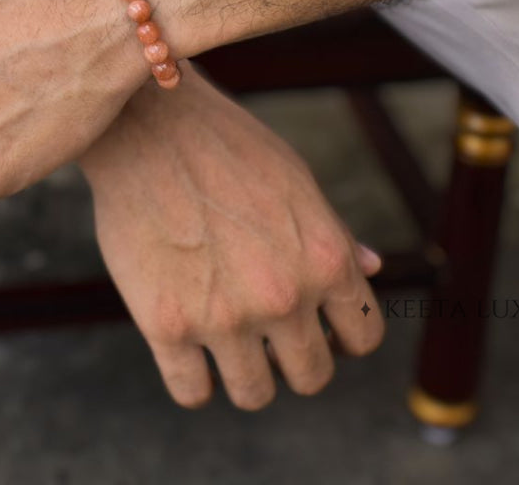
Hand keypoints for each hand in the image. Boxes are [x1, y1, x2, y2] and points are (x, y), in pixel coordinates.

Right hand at [79, 65, 383, 410]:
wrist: (147, 125)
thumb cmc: (226, 146)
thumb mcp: (295, 179)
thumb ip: (333, 232)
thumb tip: (371, 269)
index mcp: (325, 258)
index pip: (362, 337)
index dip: (342, 335)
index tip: (318, 326)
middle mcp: (283, 296)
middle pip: (311, 376)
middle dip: (294, 359)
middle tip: (266, 332)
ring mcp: (224, 317)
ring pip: (254, 393)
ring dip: (245, 373)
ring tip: (227, 340)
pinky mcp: (165, 325)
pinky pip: (192, 393)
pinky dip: (194, 379)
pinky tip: (188, 346)